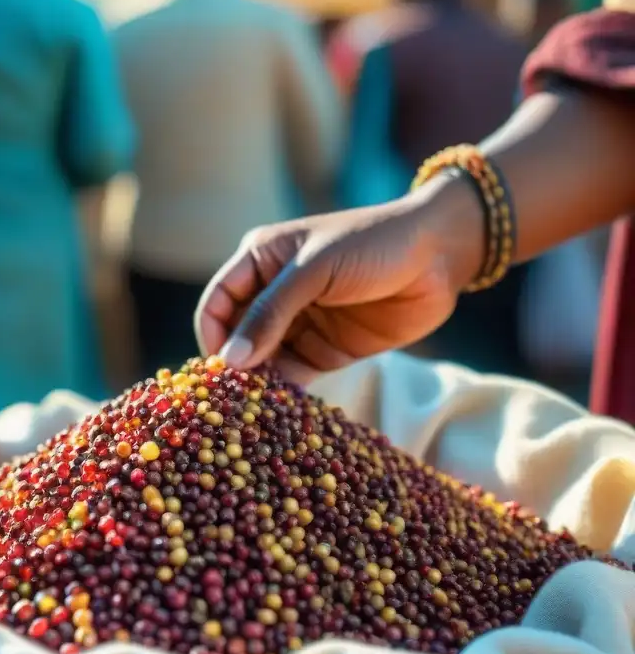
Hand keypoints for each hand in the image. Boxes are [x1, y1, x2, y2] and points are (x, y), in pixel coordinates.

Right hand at [195, 194, 477, 383]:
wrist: (442, 254)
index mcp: (260, 260)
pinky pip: (295, 375)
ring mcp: (300, 323)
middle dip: (234, 363)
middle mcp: (274, 293)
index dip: (211, 333)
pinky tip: (284, 409)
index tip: (218, 367)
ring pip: (264, 360)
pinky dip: (287, 392)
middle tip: (233, 397)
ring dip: (259, 382)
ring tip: (257, 409)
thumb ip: (270, 313)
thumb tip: (230, 361)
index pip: (218, 301)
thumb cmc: (371, 244)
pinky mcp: (327, 350)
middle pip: (236, 335)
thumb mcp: (314, 270)